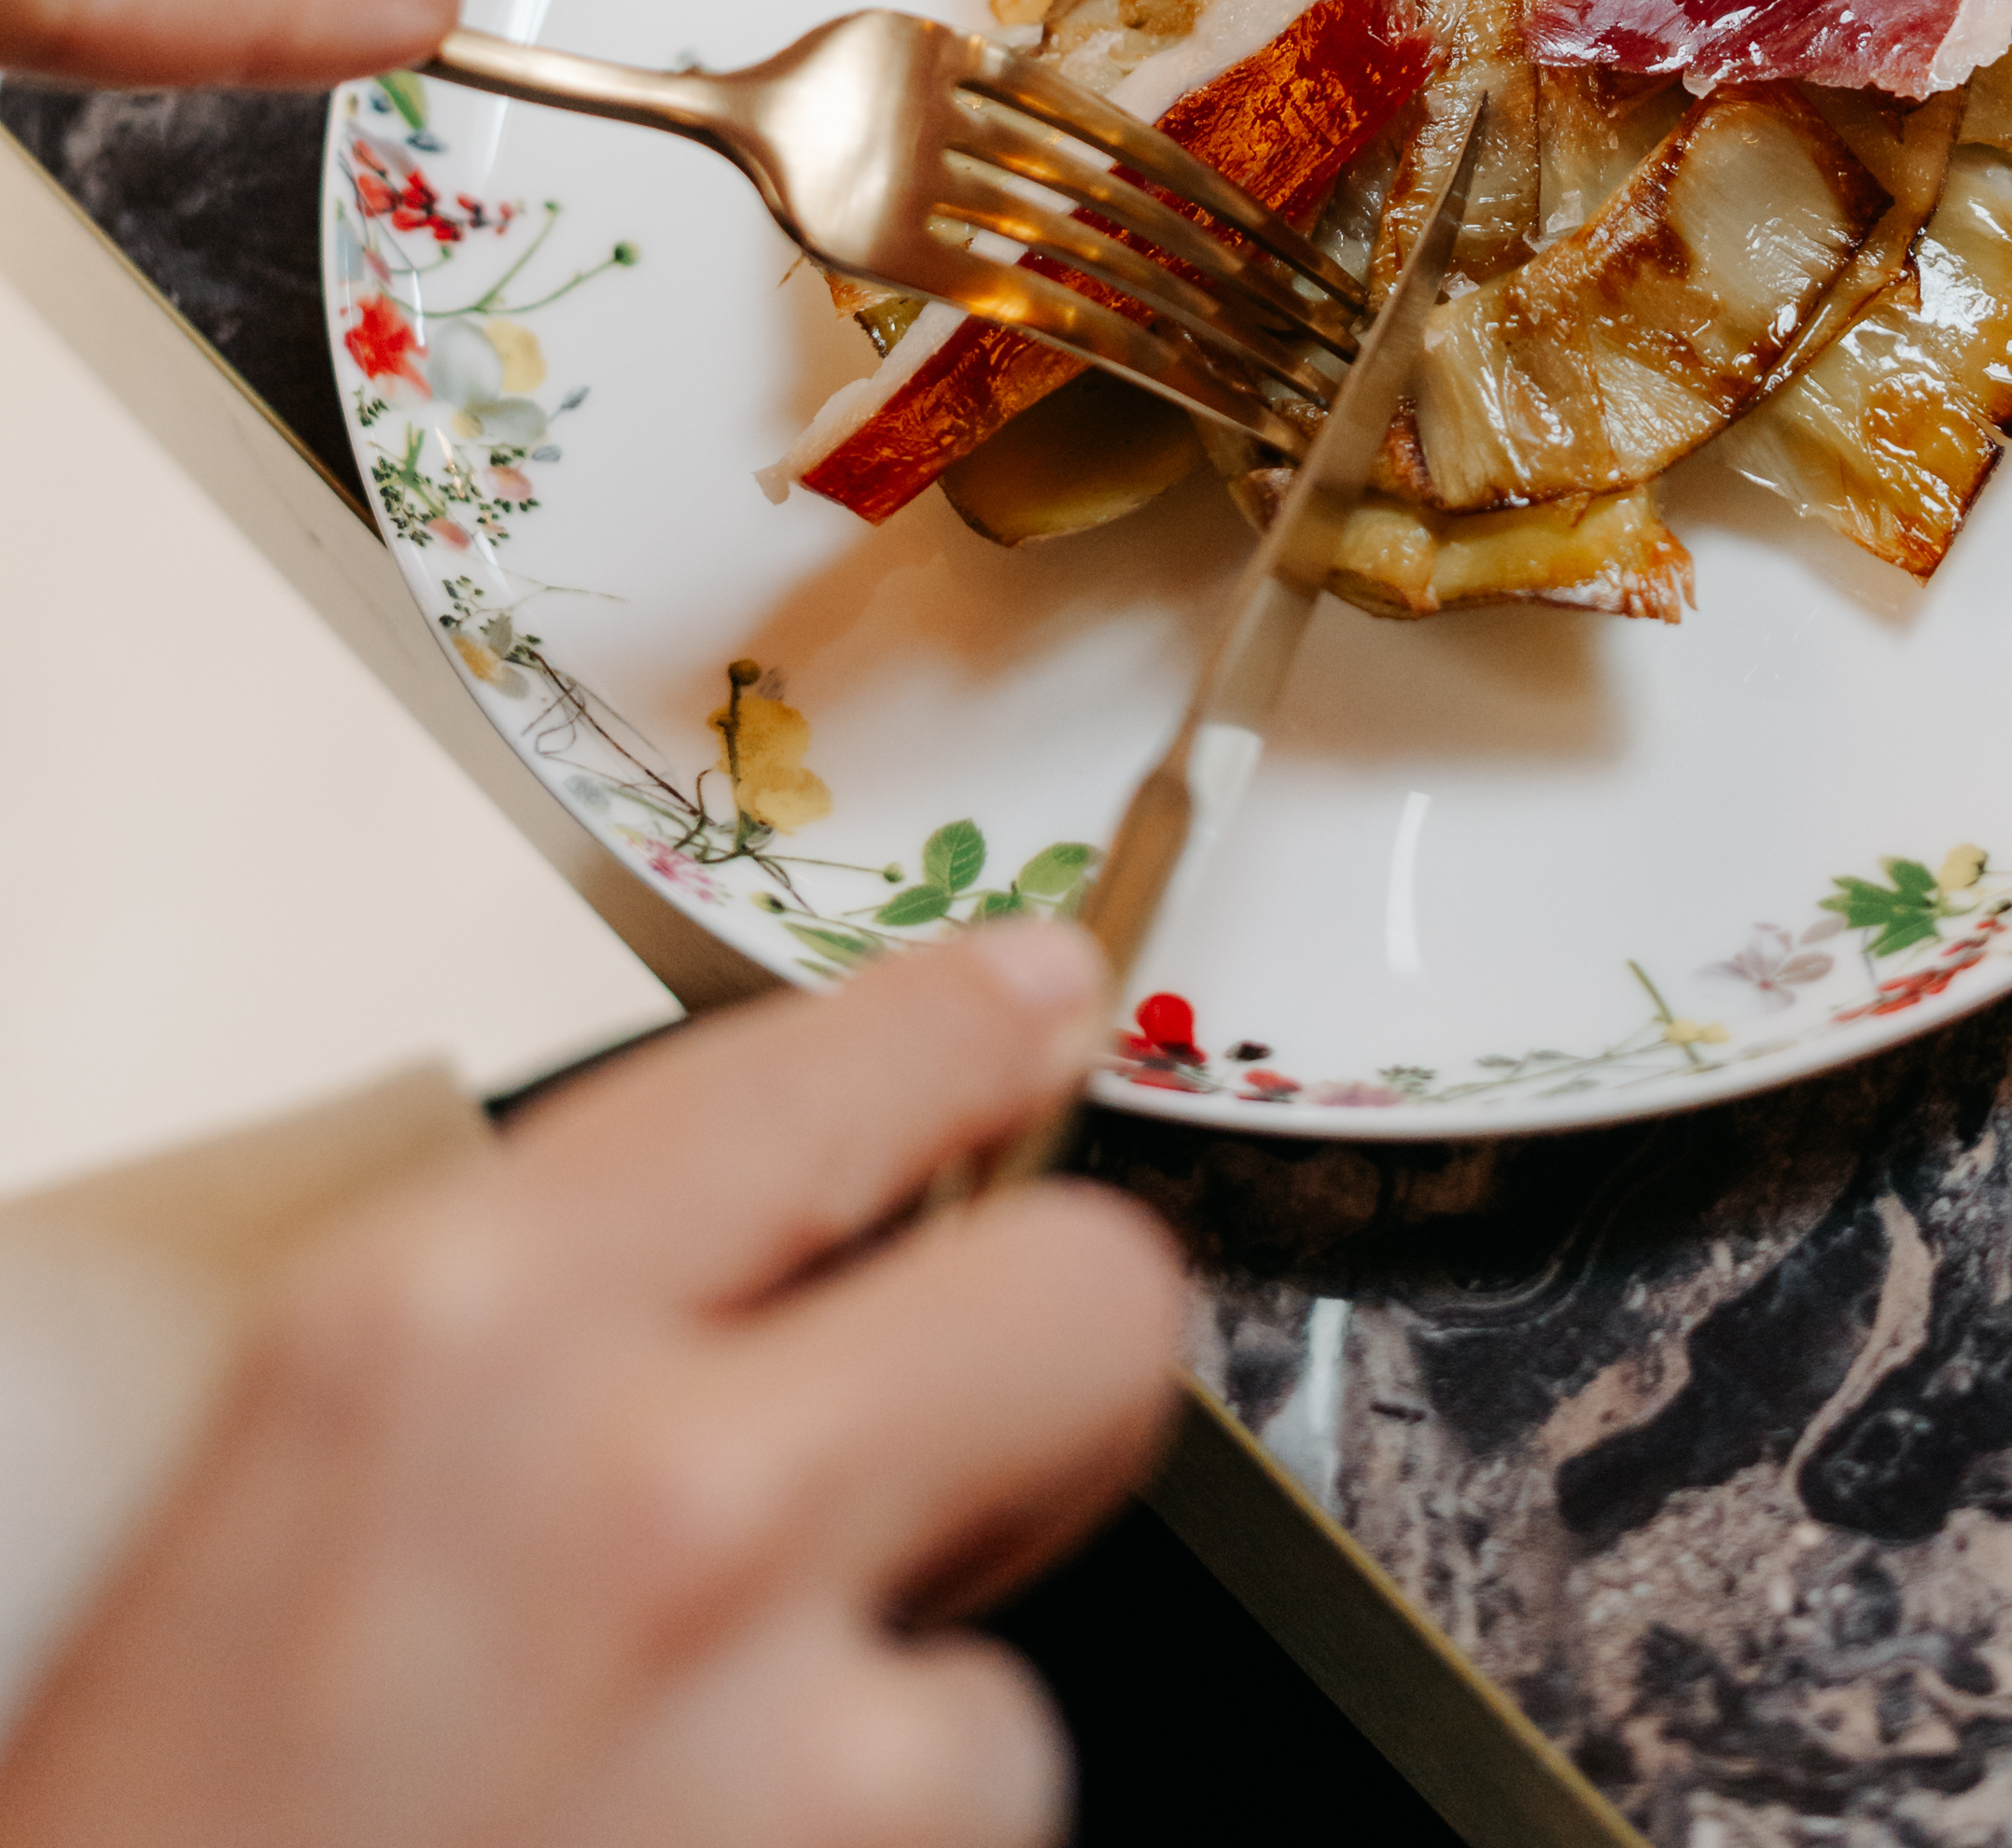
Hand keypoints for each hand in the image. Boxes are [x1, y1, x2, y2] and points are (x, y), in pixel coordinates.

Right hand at [0, 925, 1181, 1847]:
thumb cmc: (170, 1838)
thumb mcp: (312, 1469)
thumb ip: (550, 1312)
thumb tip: (793, 1227)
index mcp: (450, 1327)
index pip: (830, 1071)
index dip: (970, 1033)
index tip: (1035, 1007)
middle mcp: (641, 1487)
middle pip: (1083, 1291)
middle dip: (1046, 1361)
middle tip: (955, 1446)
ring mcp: (779, 1722)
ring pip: (1032, 1628)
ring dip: (908, 1709)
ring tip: (717, 1782)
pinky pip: (984, 1808)